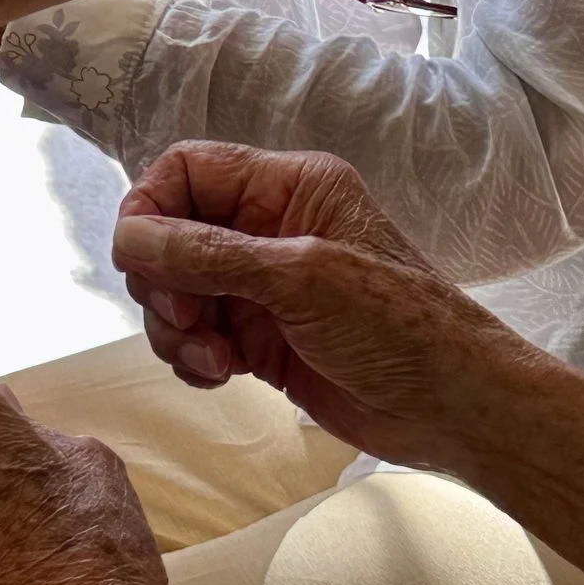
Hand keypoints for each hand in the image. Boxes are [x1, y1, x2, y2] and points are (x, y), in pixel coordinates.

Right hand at [113, 142, 539, 471]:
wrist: (457, 413)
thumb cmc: (397, 328)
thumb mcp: (301, 278)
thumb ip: (207, 253)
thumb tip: (126, 237)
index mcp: (287, 188)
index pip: (187, 171)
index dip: (150, 207)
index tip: (138, 259)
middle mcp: (266, 228)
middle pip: (169, 234)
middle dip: (163, 281)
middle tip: (185, 319)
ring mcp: (260, 287)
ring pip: (174, 290)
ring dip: (176, 327)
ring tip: (213, 359)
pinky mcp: (257, 338)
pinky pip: (194, 335)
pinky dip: (192, 356)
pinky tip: (221, 375)